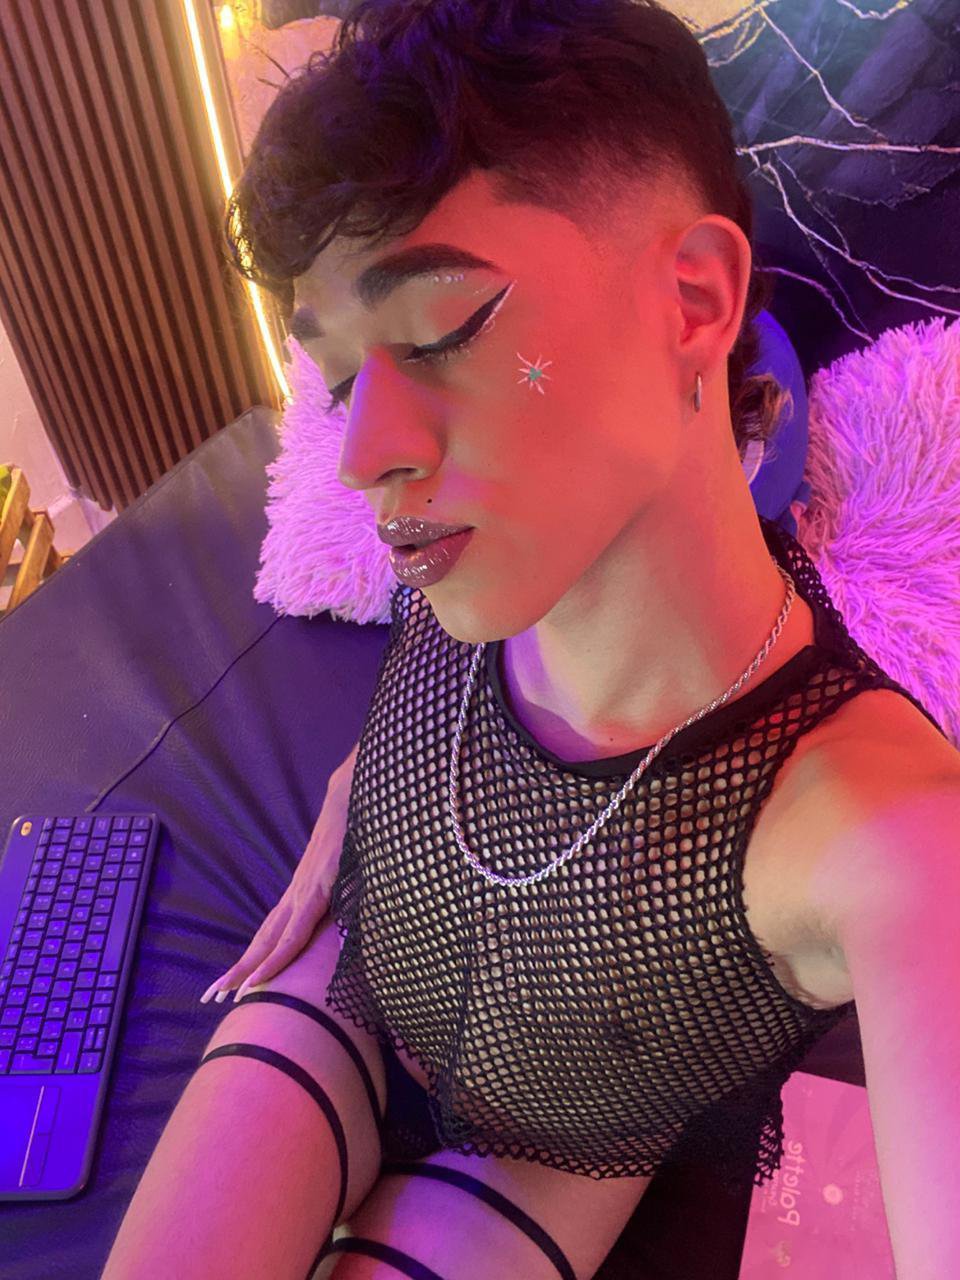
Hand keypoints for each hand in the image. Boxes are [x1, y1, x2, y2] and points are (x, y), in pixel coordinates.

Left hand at [199, 766, 351, 1004]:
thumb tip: (354, 927)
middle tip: (212, 999)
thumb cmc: (353, 834)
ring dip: (249, 970)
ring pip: (271, 942)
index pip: (273, 934)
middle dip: (239, 971)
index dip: (255, 959)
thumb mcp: (352, 873)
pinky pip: (295, 931)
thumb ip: (349, 899)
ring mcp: (304, 893)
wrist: (350, 797)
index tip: (235, 983)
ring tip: (227, 995)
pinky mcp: (317, 888)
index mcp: (303, 896)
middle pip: (262, 942)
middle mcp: (296, 897)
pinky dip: (278, 956)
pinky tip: (262, 976)